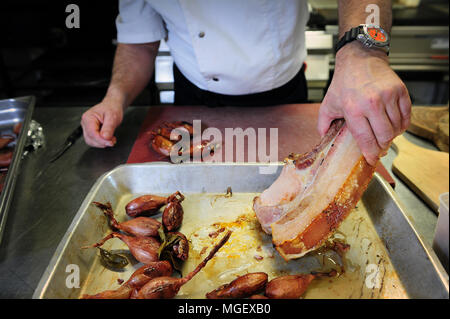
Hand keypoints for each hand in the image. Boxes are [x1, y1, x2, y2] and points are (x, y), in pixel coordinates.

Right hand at [81, 98, 123, 147]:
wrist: (112, 106)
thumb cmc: (111, 108)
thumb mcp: (113, 116)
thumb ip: (109, 127)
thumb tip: (105, 137)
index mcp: (88, 118)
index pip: (91, 133)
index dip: (101, 140)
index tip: (110, 142)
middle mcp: (85, 123)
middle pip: (90, 139)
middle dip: (102, 142)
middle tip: (112, 141)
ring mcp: (87, 128)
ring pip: (91, 141)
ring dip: (102, 143)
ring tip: (111, 139)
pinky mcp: (91, 131)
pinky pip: (94, 141)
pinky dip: (102, 142)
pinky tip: (108, 139)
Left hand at [318, 42, 410, 165]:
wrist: (360, 59)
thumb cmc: (344, 82)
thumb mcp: (328, 103)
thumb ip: (323, 123)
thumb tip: (323, 138)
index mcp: (353, 108)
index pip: (365, 139)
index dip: (370, 153)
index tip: (372, 159)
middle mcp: (371, 103)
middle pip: (385, 136)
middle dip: (383, 147)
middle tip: (380, 148)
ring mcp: (388, 96)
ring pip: (397, 128)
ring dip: (392, 136)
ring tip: (385, 135)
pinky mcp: (400, 91)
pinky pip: (406, 116)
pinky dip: (402, 125)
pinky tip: (394, 125)